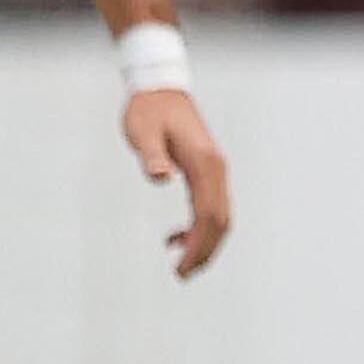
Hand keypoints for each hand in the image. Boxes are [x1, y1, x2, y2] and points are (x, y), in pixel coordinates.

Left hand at [122, 88, 232, 277]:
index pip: (209, 213)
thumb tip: (160, 176)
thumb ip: (152, 154)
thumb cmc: (149, 110)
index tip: (181, 267)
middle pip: (220, 221)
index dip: (199, 244)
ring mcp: (215, 172)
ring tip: (182, 266)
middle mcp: (216, 170)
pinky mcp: (207, 173)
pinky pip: (210, 208)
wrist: (161, 89)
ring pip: (219, 217)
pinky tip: (175, 238)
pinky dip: (199, 228)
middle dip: (205, 251)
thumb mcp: (143, 131)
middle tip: (182, 275)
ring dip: (205, 243)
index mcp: (205, 163)